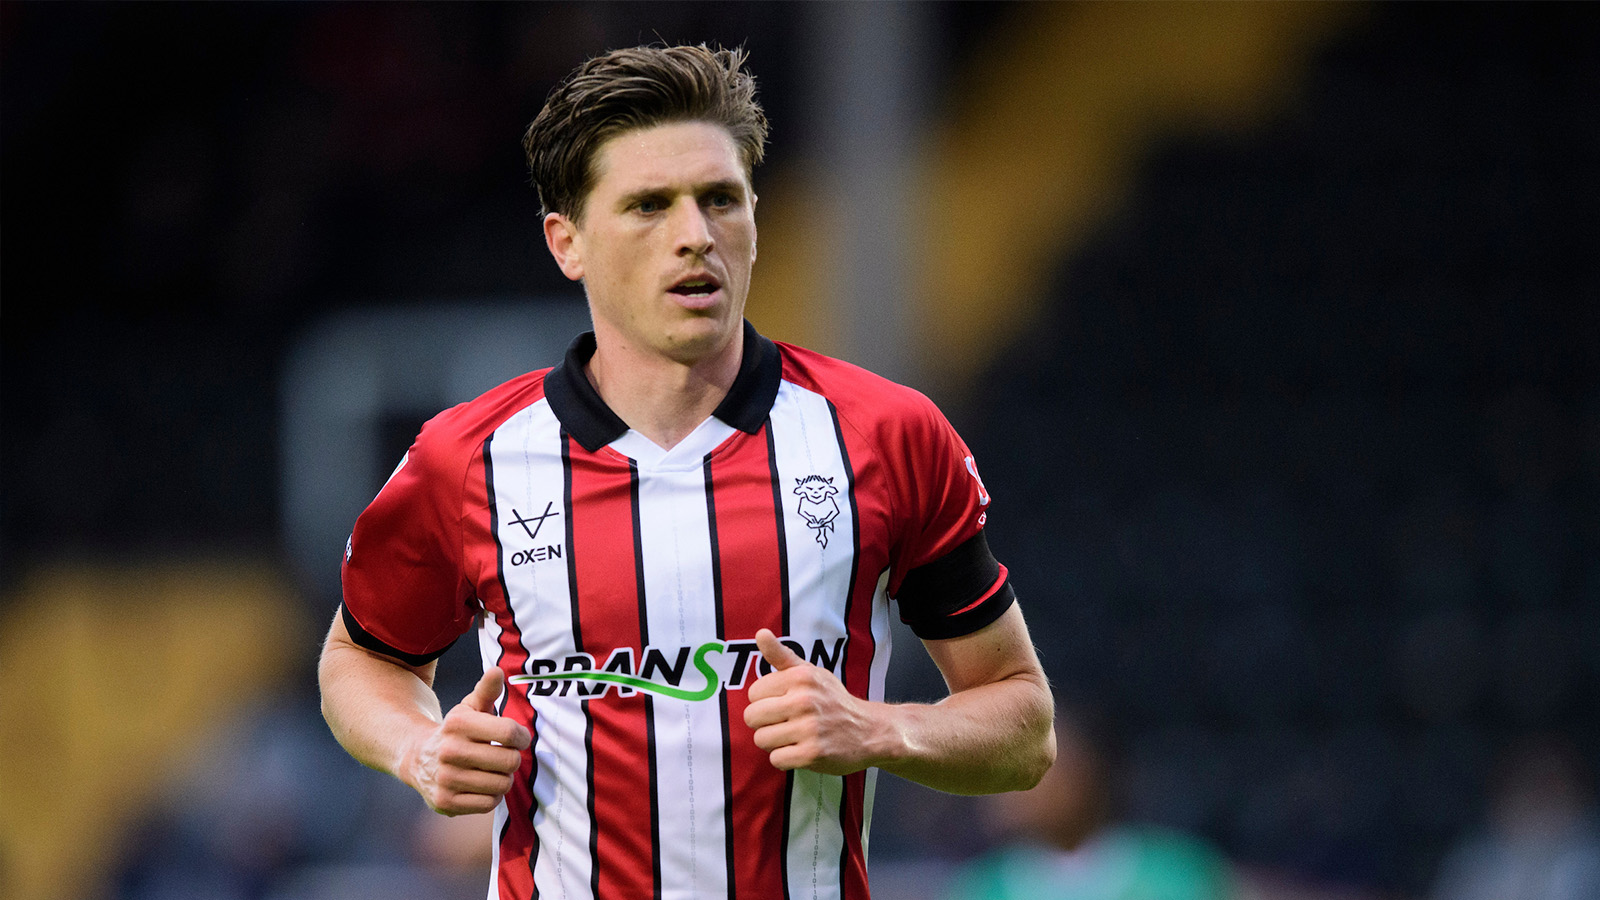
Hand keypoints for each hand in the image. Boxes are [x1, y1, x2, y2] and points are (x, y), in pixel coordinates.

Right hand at [400, 667, 531, 815]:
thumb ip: (486, 690)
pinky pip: (489, 804)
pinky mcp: (446, 802)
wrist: (417, 758)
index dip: (522, 737)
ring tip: (492, 771)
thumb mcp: (469, 707)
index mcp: (458, 723)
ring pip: (501, 784)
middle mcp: (449, 751)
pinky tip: (481, 785)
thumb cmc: (456, 731)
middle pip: (509, 761)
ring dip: (503, 779)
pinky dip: (491, 796)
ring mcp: (446, 779)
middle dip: (512, 759)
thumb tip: (498, 670)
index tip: (518, 738)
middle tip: (503, 756)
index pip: (509, 732)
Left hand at [743, 629, 890, 774]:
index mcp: (800, 677)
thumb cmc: (833, 700)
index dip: (765, 701)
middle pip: (752, 717)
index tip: (782, 703)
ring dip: (774, 742)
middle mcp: (804, 700)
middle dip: (764, 722)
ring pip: (761, 739)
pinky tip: (800, 750)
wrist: (869, 730)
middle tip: (785, 722)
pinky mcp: (812, 754)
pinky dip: (785, 758)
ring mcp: (808, 729)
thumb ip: (781, 655)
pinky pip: (776, 759)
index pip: (753, 693)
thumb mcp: (811, 672)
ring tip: (793, 736)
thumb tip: (760, 633)